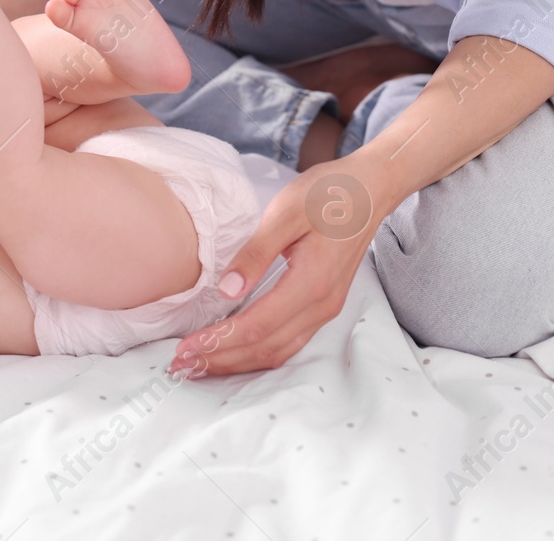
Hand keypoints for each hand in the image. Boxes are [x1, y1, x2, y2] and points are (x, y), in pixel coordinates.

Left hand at [168, 154, 385, 376]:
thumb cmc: (328, 194)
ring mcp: (326, 309)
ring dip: (238, 362)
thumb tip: (227, 290)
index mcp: (311, 283)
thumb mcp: (286, 212)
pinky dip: (258, 353)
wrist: (370, 189)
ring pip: (278, 352)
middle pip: (265, 348)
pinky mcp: (324, 305)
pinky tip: (234, 351)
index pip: (257, 327)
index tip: (185, 347)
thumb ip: (256, 253)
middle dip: (221, 360)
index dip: (219, 341)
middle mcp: (322, 305)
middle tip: (182, 363)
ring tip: (200, 363)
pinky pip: (289, 342)